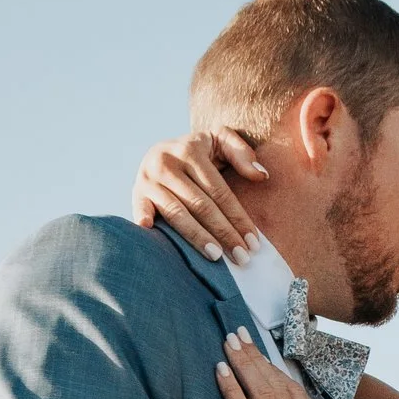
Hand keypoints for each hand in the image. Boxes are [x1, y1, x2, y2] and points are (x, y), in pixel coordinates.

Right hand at [133, 127, 269, 262]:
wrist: (163, 151)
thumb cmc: (199, 152)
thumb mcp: (220, 141)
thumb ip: (241, 152)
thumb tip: (261, 175)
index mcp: (190, 150)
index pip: (219, 191)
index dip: (238, 218)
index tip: (254, 242)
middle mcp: (167, 162)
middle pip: (201, 205)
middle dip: (224, 233)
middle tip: (242, 258)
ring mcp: (149, 178)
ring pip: (177, 212)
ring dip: (196, 236)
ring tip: (216, 256)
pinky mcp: (137, 191)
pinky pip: (140, 207)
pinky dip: (143, 217)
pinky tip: (151, 231)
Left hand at [219, 333, 336, 398]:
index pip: (292, 388)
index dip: (272, 366)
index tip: (258, 350)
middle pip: (274, 382)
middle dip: (254, 356)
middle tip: (237, 334)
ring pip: (260, 392)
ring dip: (241, 363)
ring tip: (227, 343)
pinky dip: (231, 390)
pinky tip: (219, 371)